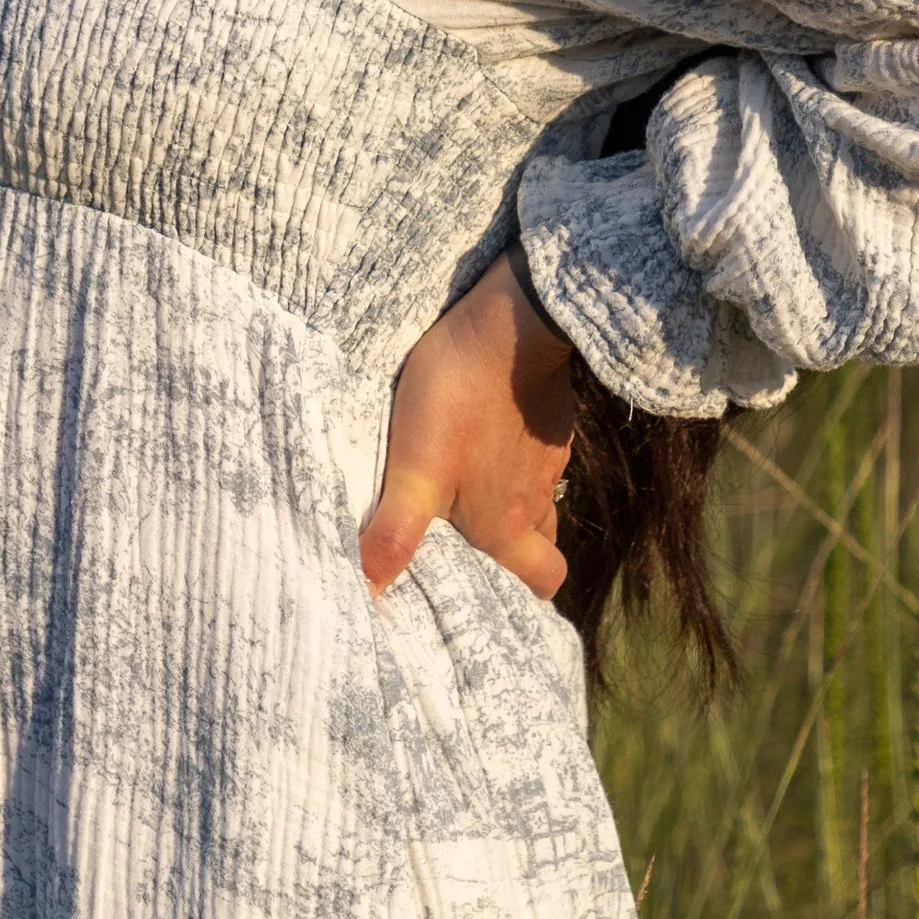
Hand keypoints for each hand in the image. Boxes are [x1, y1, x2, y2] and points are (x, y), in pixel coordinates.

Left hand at [360, 250, 576, 602]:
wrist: (508, 325)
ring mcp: (550, 457)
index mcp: (506, 527)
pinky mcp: (552, 418)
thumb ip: (393, 534)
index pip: (544, 583)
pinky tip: (488, 435)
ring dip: (515, 502)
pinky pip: (538, 453)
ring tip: (475, 490)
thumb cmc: (456, 402)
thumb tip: (366, 593)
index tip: (500, 594)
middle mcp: (536, 500)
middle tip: (481, 542)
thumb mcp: (414, 472)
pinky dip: (518, 457)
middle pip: (543, 544)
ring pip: (540, 498)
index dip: (527, 593)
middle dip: (520, 551)